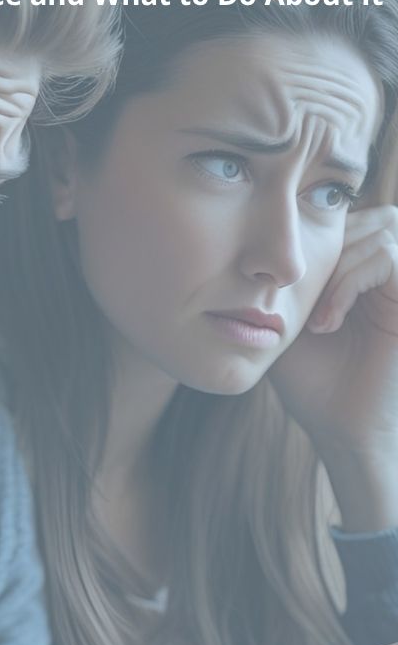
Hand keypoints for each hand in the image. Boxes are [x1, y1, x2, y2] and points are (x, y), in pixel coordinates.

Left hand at [268, 204, 397, 528]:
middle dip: (324, 249)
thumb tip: (259, 237)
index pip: (342, 219)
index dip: (311, 241)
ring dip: (334, 270)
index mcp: (359, 271)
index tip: (282, 292)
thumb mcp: (284, 321)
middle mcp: (387, 273)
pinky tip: (328, 323)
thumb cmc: (312, 383)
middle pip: (361, 216)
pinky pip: (387, 256)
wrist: (342, 429)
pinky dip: (349, 282)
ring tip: (316, 320)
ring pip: (377, 230)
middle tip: (300, 300)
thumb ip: (281, 278)